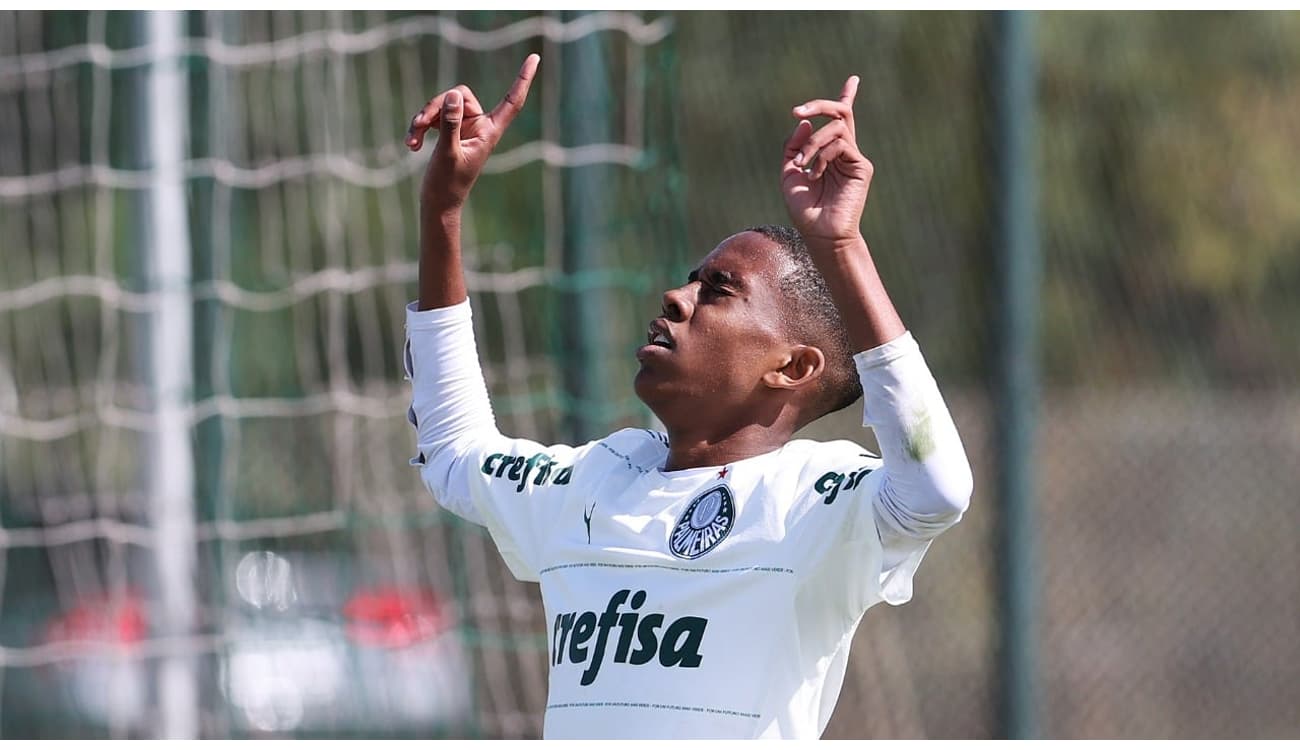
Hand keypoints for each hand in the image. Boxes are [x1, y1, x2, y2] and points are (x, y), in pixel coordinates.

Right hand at [407, 54, 539, 214]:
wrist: (438, 204)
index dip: (522, 79)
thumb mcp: (447, 153)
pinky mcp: (449, 132)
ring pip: (443, 105)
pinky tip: (411, 144)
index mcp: (489, 132)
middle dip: (436, 107)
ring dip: (423, 118)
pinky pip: (434, 116)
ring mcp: (463, 129)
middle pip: (460, 96)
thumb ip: (450, 124)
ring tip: (411, 139)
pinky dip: (420, 127)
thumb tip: (452, 95)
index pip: (512, 101)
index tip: (535, 57)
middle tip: (418, 124)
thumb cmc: (447, 184)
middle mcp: (479, 127)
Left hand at [781, 75, 873, 246]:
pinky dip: (822, 155)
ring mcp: (854, 159)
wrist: (820, 234)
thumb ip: (794, 147)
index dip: (846, 97)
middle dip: (819, 105)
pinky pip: (840, 144)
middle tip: (796, 111)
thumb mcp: (789, 173)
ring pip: (835, 128)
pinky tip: (815, 174)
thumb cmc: (805, 209)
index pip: (840, 121)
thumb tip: (804, 121)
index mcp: (829, 153)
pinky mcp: (862, 167)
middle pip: (839, 113)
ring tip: (802, 165)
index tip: (854, 80)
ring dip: (812, 143)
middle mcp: (844, 152)